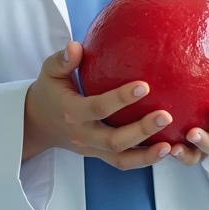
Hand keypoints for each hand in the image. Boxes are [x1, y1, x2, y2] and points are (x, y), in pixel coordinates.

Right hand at [23, 42, 173, 169]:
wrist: (38, 123)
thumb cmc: (49, 91)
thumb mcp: (49, 72)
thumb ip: (62, 60)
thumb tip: (76, 46)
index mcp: (71, 112)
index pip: (98, 107)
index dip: (121, 98)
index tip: (145, 85)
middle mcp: (82, 135)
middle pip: (113, 140)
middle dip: (141, 130)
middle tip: (166, 115)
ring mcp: (91, 149)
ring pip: (120, 158)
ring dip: (147, 154)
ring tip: (170, 145)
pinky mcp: (99, 156)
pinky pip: (122, 163)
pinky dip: (144, 160)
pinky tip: (165, 151)